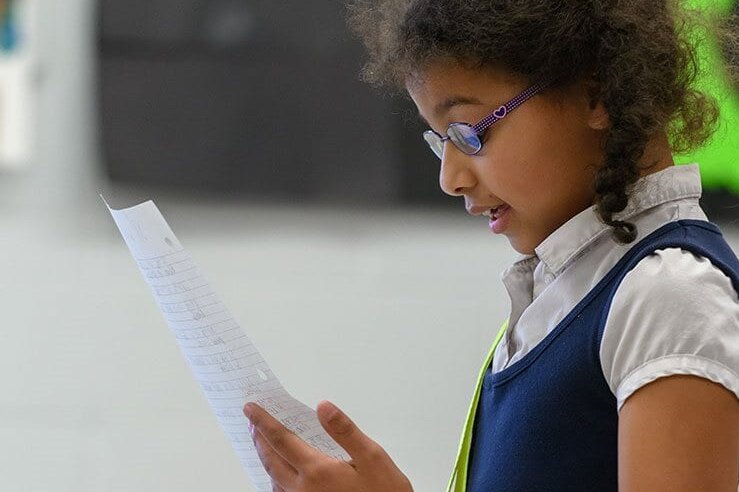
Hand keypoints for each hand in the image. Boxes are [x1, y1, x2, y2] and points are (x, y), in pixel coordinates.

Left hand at [243, 400, 413, 491]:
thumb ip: (345, 431)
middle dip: (259, 439)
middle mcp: (304, 489)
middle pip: (271, 460)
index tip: (251, 409)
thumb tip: (323, 407)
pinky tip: (280, 474)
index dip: (263, 422)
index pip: (281, 440)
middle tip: (252, 422)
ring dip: (265, 458)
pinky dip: (275, 478)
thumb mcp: (373, 457)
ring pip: (273, 478)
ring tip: (262, 443)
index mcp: (317, 471)